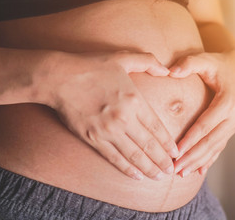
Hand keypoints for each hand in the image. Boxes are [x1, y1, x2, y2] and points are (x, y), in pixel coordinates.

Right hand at [42, 50, 178, 180]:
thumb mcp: (122, 57)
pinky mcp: (93, 139)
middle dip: (163, 160)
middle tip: (172, 170)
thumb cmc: (91, 66)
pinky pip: (114, 158)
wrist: (59, 77)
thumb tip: (166, 69)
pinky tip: (136, 176)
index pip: (157, 127)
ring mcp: (108, 131)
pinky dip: (127, 169)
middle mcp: (124, 118)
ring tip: (159, 177)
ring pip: (134, 156)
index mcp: (134, 100)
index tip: (176, 152)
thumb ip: (148, 61)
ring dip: (149, 168)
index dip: (168, 143)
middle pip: (149, 145)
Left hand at [168, 50, 234, 176]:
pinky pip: (220, 146)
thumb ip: (188, 63)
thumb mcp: (205, 60)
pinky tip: (199, 171)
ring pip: (215, 147)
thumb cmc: (218, 64)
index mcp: (228, 102)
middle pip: (211, 141)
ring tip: (182, 173)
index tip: (176, 152)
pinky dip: (209, 159)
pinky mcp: (232, 128)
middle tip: (175, 169)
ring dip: (199, 161)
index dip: (190, 140)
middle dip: (192, 157)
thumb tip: (170, 71)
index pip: (205, 125)